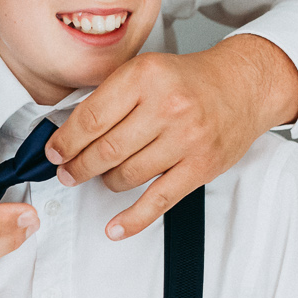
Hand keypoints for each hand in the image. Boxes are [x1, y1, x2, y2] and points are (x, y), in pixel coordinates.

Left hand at [46, 34, 297, 240]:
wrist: (242, 86)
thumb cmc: (191, 80)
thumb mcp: (146, 69)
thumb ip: (111, 96)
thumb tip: (70, 133)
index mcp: (145, 76)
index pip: (91, 118)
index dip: (66, 142)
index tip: (56, 152)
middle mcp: (166, 106)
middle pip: (106, 150)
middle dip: (79, 166)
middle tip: (69, 172)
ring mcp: (186, 138)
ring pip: (127, 175)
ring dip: (107, 182)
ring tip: (103, 177)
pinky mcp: (200, 166)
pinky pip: (158, 200)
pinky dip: (133, 219)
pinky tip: (115, 227)